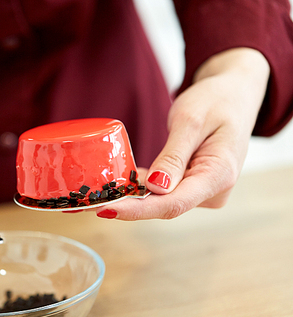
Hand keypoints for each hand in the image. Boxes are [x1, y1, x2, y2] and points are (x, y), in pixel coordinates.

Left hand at [96, 48, 269, 219]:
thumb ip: (174, 156)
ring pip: (163, 201)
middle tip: (93, 201)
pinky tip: (122, 183)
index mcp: (219, 175)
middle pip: (165, 206)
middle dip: (130, 205)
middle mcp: (214, 190)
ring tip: (101, 193)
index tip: (107, 210)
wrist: (234, 95)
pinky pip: (166, 192)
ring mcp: (205, 191)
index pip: (173, 204)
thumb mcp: (190, 121)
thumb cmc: (216, 101)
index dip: (138, 210)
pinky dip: (144, 188)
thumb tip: (156, 188)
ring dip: (134, 196)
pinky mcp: (195, 186)